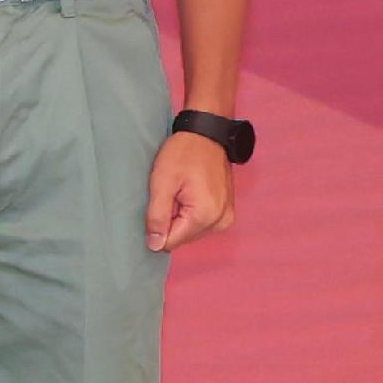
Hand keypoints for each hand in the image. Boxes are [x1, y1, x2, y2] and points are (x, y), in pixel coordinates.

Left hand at [147, 130, 234, 251]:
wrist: (207, 135)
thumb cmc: (182, 154)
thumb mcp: (162, 183)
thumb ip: (157, 217)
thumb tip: (155, 246)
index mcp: (204, 217)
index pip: (171, 242)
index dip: (157, 227)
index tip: (158, 204)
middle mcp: (220, 223)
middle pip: (182, 238)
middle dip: (170, 221)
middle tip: (170, 194)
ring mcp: (226, 218)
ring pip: (191, 232)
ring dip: (180, 217)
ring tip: (180, 192)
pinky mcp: (227, 212)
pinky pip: (201, 224)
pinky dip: (190, 213)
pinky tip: (188, 194)